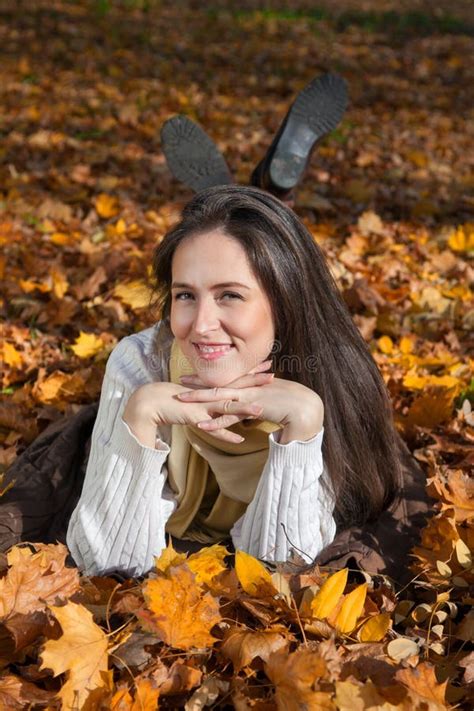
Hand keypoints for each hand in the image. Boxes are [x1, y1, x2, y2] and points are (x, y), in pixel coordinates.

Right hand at [122, 360, 275, 445]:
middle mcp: (209, 395)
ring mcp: (203, 406)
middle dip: (254, 382)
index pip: (235, 378)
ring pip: (226, 408)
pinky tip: (239, 440)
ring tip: (261, 410)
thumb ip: (210, 398)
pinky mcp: (195, 418)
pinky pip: (213, 428)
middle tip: (272, 375)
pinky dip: (226, 434)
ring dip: (244, 409)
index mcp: (211, 389)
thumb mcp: (196, 398)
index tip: (267, 363)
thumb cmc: (174, 400)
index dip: (251, 371)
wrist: (152, 401)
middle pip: (235, 387)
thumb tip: (222, 399)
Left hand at [177, 370, 323, 439]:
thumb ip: (260, 399)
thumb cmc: (291, 402)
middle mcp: (247, 386)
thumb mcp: (272, 397)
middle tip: (182, 380)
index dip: (211, 376)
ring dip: (199, 399)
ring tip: (182, 400)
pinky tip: (201, 425)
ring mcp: (248, 397)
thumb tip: (253, 406)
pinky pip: (229, 416)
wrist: (304, 407)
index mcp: (251, 382)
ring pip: (218, 398)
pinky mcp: (251, 409)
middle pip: (218, 383)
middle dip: (199, 382)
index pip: (227, 378)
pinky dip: (215, 422)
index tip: (196, 374)